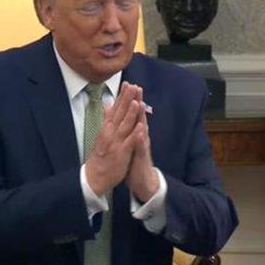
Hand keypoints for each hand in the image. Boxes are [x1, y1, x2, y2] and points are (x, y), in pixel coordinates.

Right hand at [85, 82, 142, 195]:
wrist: (94, 175)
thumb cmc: (100, 154)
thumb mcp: (102, 133)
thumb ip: (107, 118)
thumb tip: (107, 105)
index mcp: (107, 127)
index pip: (116, 108)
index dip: (122, 96)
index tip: (127, 84)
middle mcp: (110, 132)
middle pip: (120, 113)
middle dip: (127, 100)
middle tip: (133, 86)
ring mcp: (116, 142)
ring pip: (124, 125)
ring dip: (131, 113)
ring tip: (136, 102)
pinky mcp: (121, 153)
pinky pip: (129, 142)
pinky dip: (134, 134)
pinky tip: (140, 126)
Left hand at [125, 86, 159, 202]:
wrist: (143, 180)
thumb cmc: (134, 160)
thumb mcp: (128, 142)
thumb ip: (126, 128)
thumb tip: (121, 117)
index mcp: (134, 132)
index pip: (133, 113)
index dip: (130, 98)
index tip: (127, 84)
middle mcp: (140, 136)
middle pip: (139, 116)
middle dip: (138, 101)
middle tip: (137, 87)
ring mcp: (142, 146)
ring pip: (142, 129)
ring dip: (141, 117)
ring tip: (139, 103)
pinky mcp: (142, 157)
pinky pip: (141, 148)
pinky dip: (141, 139)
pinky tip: (140, 132)